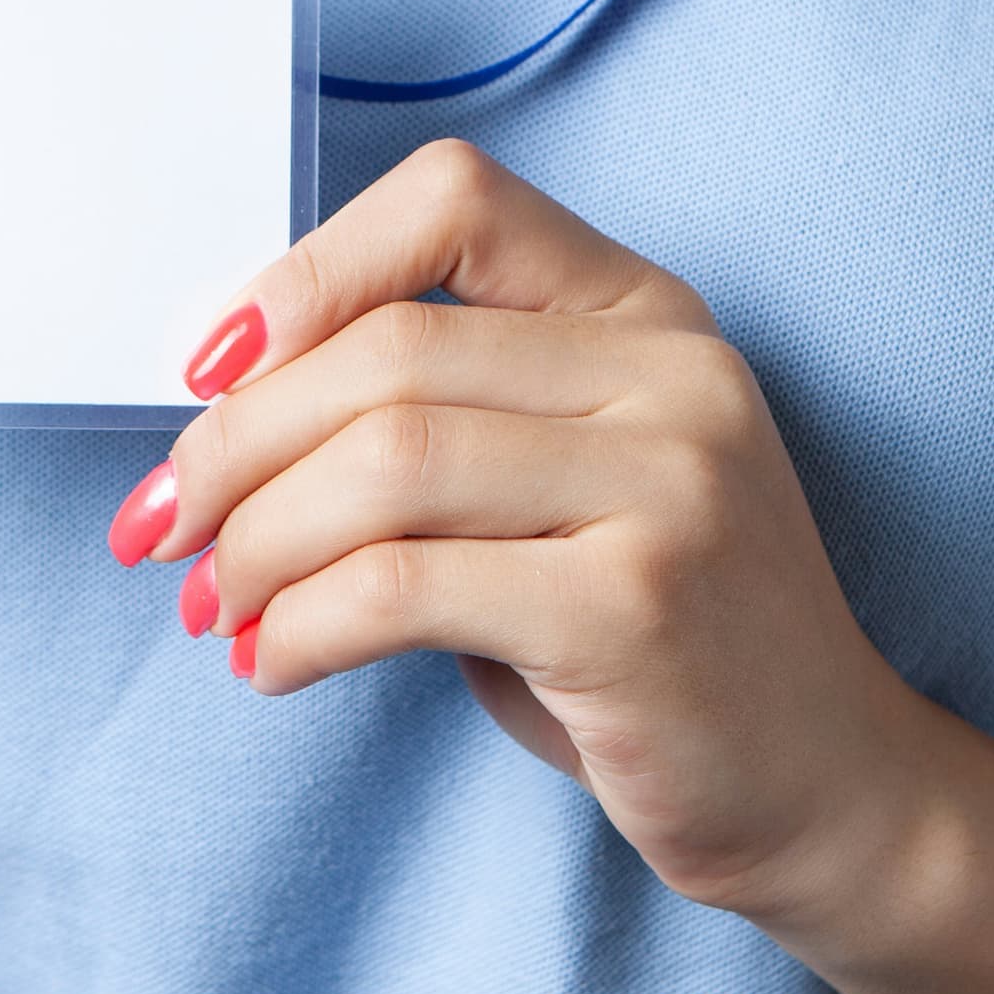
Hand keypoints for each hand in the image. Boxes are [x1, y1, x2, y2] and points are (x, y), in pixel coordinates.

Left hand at [110, 138, 935, 924]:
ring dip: (256, 543)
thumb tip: (223, 408)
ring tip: (216, 604)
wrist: (827, 793)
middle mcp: (672, 375)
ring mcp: (670, 486)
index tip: (212, 371)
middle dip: (235, 446)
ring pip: (382, 465)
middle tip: (165, 528)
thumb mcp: (567, 486)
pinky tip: (276, 663)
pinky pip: (404, 587)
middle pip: (385, 352)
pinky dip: (302, 626)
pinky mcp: (636, 608)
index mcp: (647, 312)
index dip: (309, 270)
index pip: (455, 201)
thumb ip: (443, 418)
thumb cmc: (652, 640)